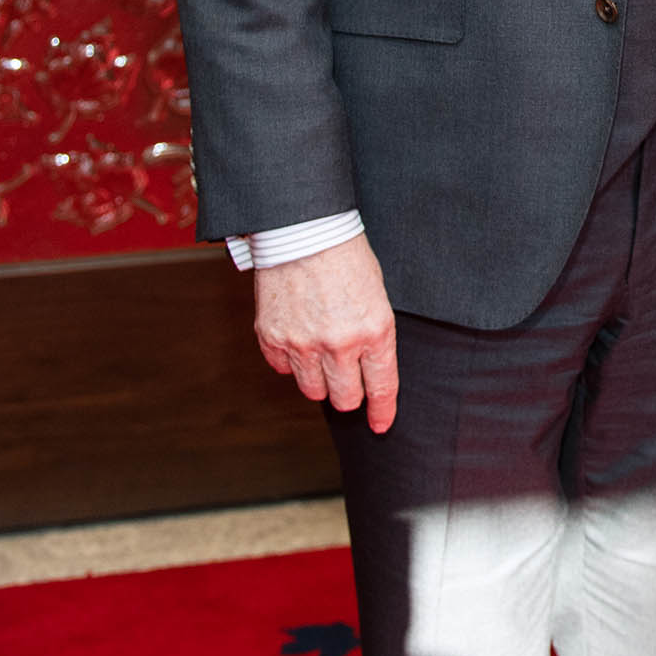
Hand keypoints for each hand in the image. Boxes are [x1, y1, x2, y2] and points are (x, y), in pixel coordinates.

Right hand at [253, 234, 398, 433]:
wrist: (303, 231)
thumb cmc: (346, 257)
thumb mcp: (376, 296)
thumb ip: (374, 336)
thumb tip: (368, 372)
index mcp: (374, 331)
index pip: (381, 387)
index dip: (382, 411)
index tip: (380, 425)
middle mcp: (339, 344)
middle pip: (344, 399)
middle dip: (350, 393)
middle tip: (348, 378)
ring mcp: (302, 344)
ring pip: (313, 390)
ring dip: (320, 379)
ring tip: (321, 351)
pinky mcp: (272, 339)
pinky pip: (284, 370)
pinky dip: (292, 361)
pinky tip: (299, 336)